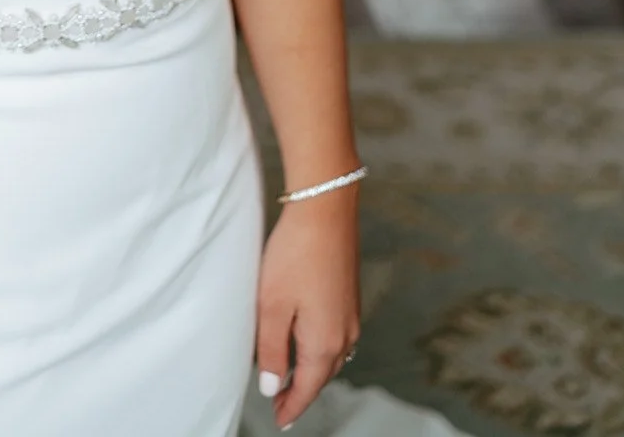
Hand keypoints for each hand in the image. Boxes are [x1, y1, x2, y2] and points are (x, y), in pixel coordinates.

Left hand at [255, 192, 361, 426]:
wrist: (325, 209)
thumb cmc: (294, 255)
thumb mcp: (272, 305)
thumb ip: (272, 350)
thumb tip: (273, 386)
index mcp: (325, 343)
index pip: (308, 388)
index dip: (292, 406)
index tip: (279, 421)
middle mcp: (345, 334)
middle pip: (322, 375)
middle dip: (302, 391)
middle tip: (281, 403)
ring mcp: (351, 314)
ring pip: (332, 356)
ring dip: (312, 369)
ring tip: (291, 376)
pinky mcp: (349, 295)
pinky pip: (337, 335)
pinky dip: (321, 347)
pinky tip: (307, 339)